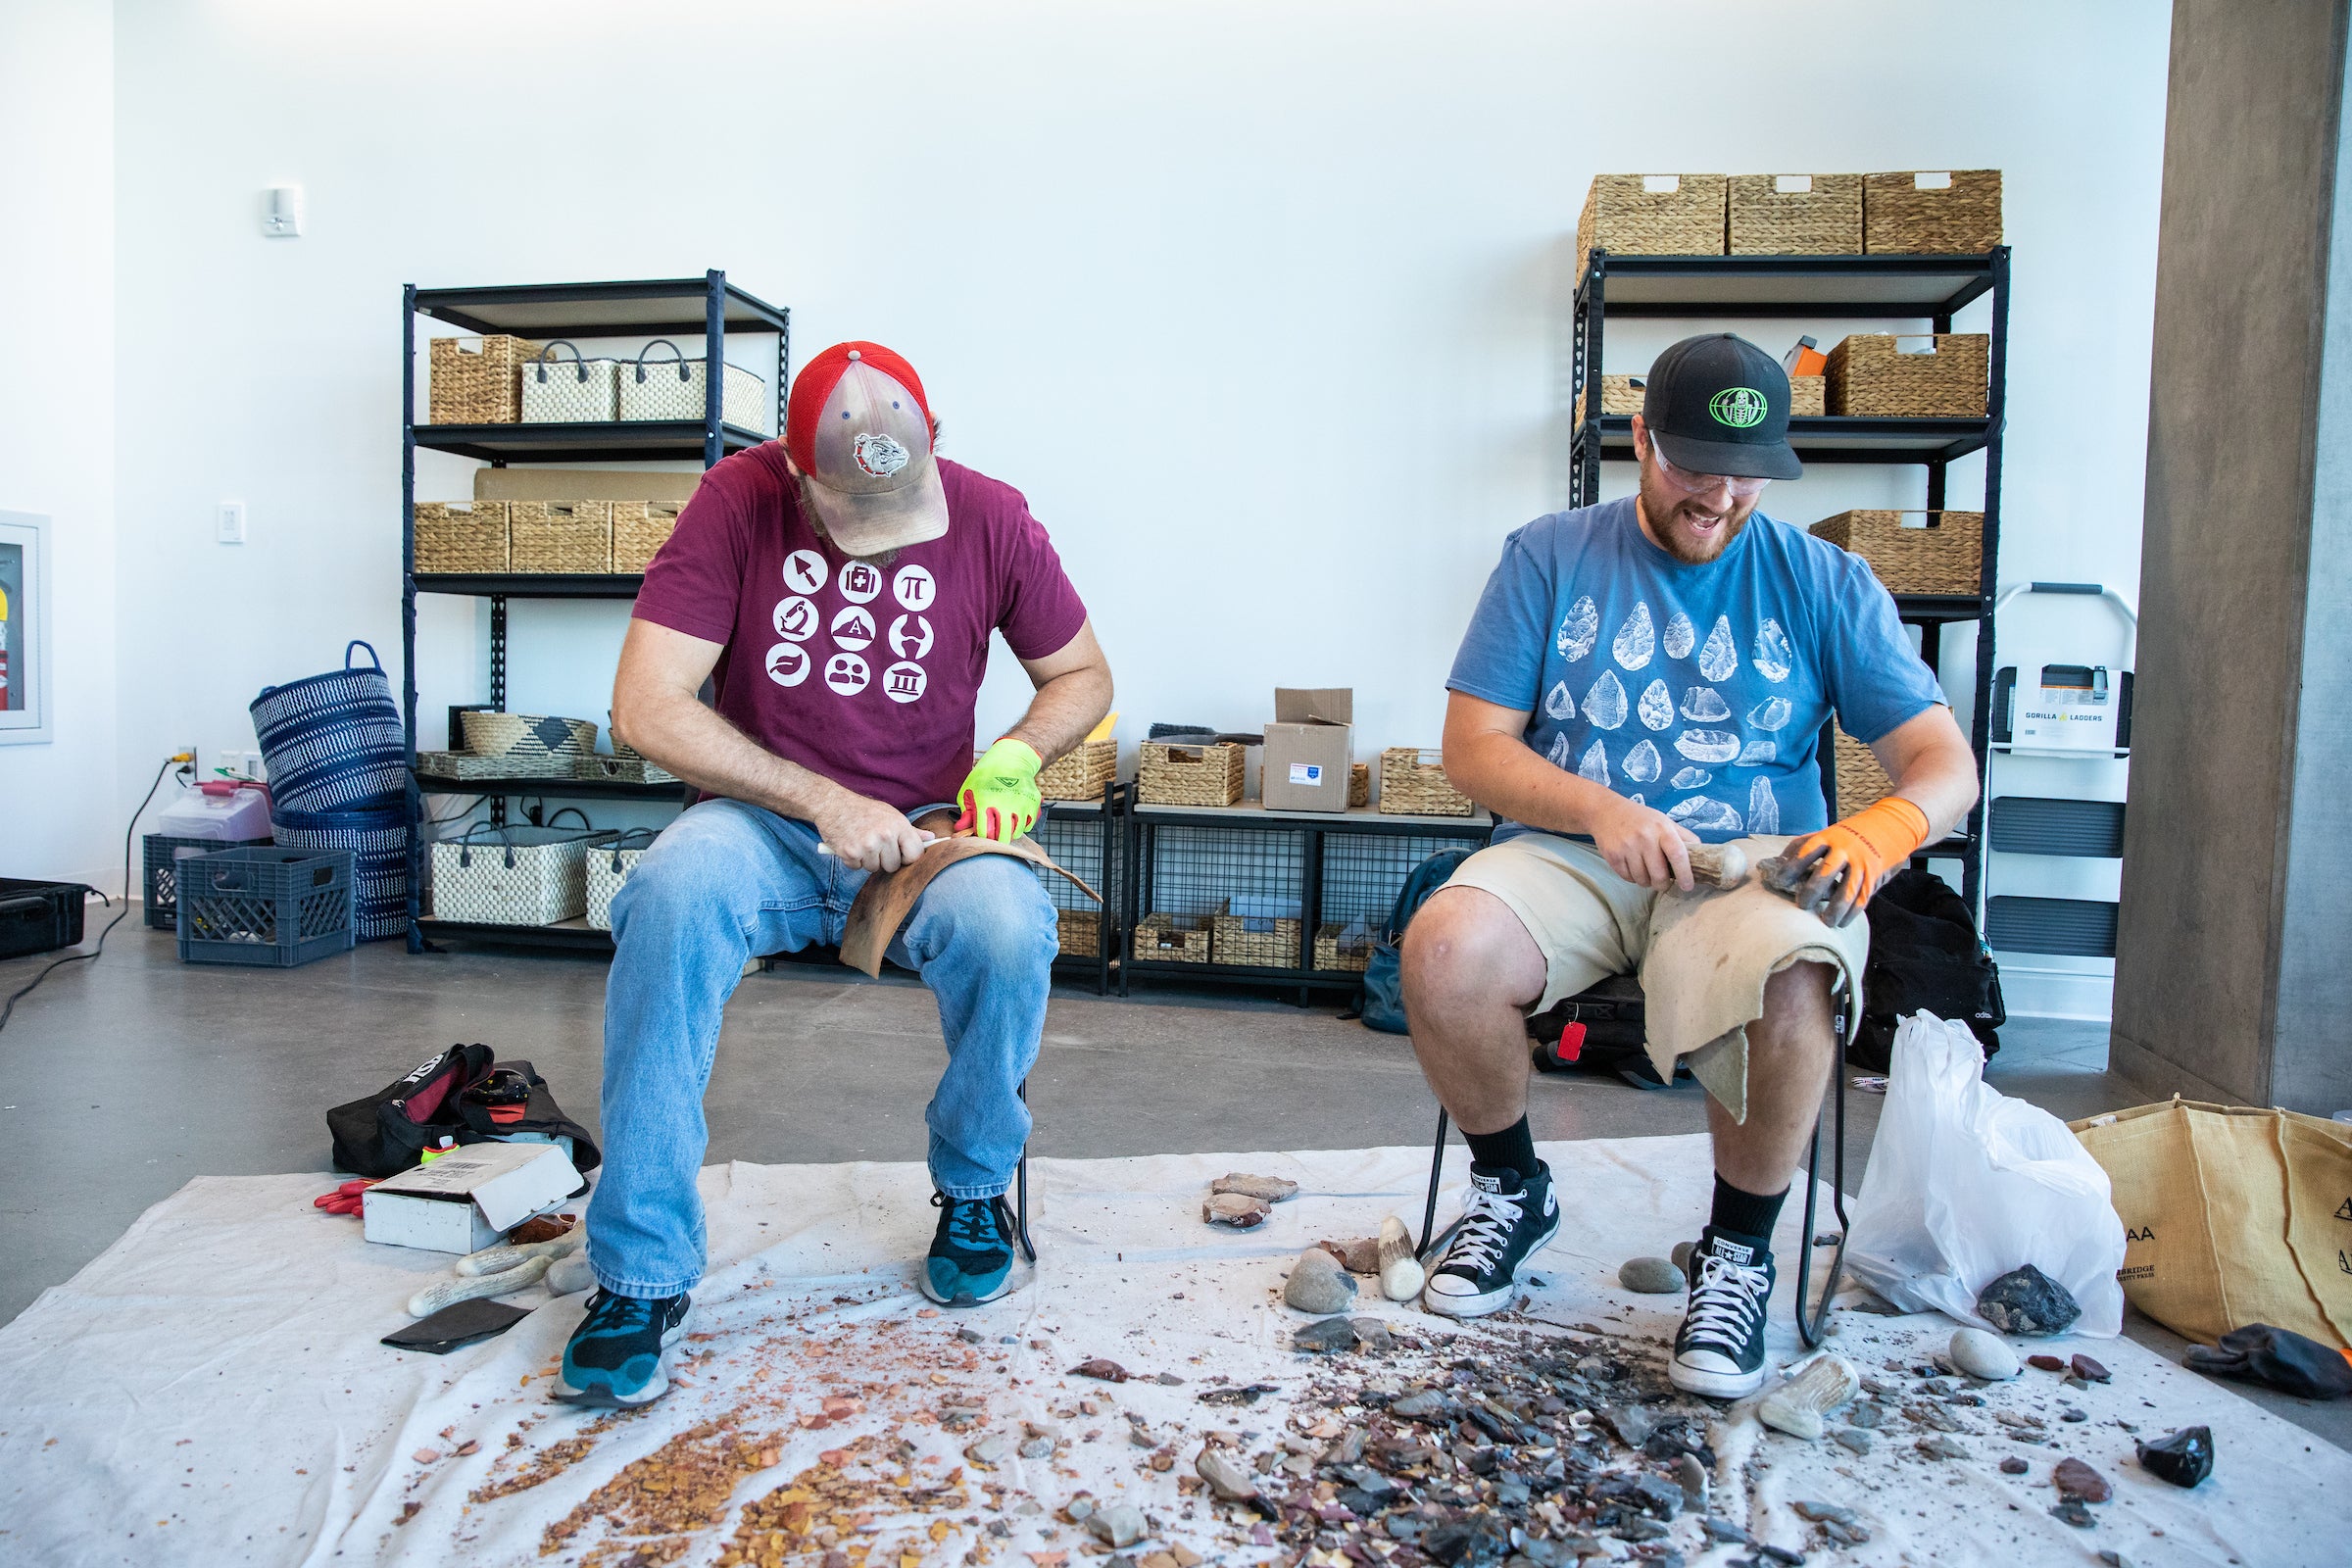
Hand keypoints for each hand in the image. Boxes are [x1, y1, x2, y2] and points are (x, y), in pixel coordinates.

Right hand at [817, 791, 935, 872]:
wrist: (833, 804)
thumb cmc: (864, 810)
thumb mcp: (890, 815)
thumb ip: (910, 830)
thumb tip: (931, 838)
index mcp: (898, 825)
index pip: (915, 855)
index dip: (907, 857)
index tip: (900, 854)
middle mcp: (884, 835)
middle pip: (893, 866)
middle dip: (885, 859)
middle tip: (875, 844)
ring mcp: (867, 845)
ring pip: (874, 869)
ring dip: (868, 860)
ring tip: (862, 842)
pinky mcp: (850, 853)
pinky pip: (857, 868)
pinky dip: (854, 860)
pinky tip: (851, 845)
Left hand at [956, 737, 1042, 842]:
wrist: (1011, 759)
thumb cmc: (987, 775)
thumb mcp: (969, 790)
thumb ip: (965, 812)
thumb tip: (959, 829)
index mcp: (985, 801)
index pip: (984, 832)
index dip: (982, 836)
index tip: (982, 832)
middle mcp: (1005, 804)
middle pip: (1003, 837)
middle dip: (997, 839)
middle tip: (994, 834)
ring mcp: (1021, 804)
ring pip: (1017, 832)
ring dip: (1010, 832)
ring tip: (1004, 824)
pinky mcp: (1033, 803)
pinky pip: (1029, 825)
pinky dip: (1022, 825)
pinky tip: (1015, 817)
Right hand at [1590, 793, 1699, 890]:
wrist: (1605, 811)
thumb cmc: (1640, 818)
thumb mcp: (1664, 821)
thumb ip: (1683, 836)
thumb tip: (1703, 854)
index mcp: (1662, 829)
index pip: (1678, 854)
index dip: (1685, 874)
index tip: (1688, 886)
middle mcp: (1645, 837)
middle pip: (1659, 875)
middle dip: (1663, 884)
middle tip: (1663, 883)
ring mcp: (1627, 847)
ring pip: (1642, 880)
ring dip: (1646, 882)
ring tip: (1646, 872)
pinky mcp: (1613, 856)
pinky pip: (1627, 878)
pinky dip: (1632, 878)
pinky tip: (1633, 867)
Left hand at [1781, 796, 1929, 927]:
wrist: (1890, 826)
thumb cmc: (1850, 834)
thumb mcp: (1828, 832)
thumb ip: (1805, 844)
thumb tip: (1778, 861)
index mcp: (1829, 837)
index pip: (1806, 851)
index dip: (1792, 867)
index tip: (1780, 882)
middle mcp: (1845, 849)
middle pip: (1825, 872)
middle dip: (1812, 891)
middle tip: (1801, 905)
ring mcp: (1861, 863)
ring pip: (1847, 890)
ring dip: (1835, 908)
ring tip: (1825, 922)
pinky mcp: (1874, 876)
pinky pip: (1862, 898)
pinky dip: (1852, 913)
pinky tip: (1842, 922)